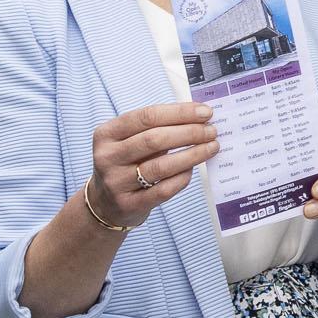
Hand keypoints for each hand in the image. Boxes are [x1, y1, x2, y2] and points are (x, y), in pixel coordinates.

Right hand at [86, 102, 218, 227]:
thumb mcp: (130, 140)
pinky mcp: (129, 205)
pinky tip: (193, 169)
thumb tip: (199, 117)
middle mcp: (107, 157)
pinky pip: (163, 190)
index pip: (147, 116)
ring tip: (212, 147)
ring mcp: (116, 183)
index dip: (179, 112)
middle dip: (189, 132)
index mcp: (107, 134)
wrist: (105, 203)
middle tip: (212, 131)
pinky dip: (182, 178)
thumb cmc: (127, 163)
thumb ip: (157, 127)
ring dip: (192, 154)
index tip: (205, 112)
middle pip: (154, 139)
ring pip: (160, 166)